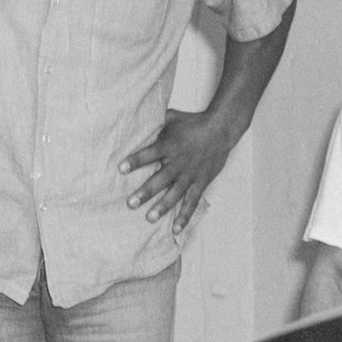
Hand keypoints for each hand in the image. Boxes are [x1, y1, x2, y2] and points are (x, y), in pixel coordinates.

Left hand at [123, 105, 239, 229]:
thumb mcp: (172, 118)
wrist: (221, 129)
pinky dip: (184, 216)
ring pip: (175, 193)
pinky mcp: (200, 182)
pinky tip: (175, 228)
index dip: (135, 161)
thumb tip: (136, 113)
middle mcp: (178, 162)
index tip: (121, 169)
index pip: (149, 154)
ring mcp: (190, 175)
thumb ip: (154, 121)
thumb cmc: (192, 123)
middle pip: (160, 179)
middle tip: (131, 203)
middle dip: (145, 192)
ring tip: (149, 218)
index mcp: (168, 146)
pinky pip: (192, 202)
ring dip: (162, 206)